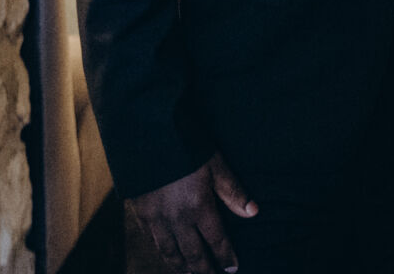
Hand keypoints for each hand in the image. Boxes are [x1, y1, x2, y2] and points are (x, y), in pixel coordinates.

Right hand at [128, 153, 255, 273]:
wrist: (144, 133)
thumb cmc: (184, 144)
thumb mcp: (214, 163)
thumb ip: (232, 191)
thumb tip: (253, 212)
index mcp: (198, 207)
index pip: (216, 240)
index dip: (225, 257)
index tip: (232, 269)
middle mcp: (176, 218)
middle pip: (192, 253)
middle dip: (203, 269)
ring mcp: (155, 218)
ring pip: (169, 252)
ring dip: (181, 266)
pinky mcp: (139, 212)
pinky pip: (152, 240)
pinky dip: (162, 251)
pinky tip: (167, 253)